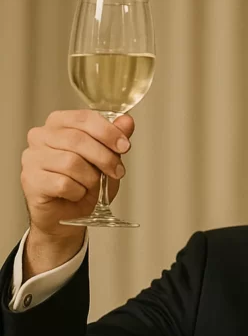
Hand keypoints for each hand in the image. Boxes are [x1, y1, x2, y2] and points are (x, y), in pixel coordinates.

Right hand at [21, 109, 134, 233]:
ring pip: (71, 162)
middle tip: (117, 172)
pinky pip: (63, 183)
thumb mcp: (105, 161)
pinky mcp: (31, 180)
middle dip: (105, 158)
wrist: (65, 217)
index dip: (108, 132)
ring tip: (91, 187)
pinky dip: (78, 192)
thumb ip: (114, 140)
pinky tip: (76, 195)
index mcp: (58, 123)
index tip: (125, 146)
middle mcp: (41, 136)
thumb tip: (127, 122)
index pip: (84, 118)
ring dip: (90, 179)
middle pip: (78, 139)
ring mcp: (32, 157)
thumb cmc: (82, 186)